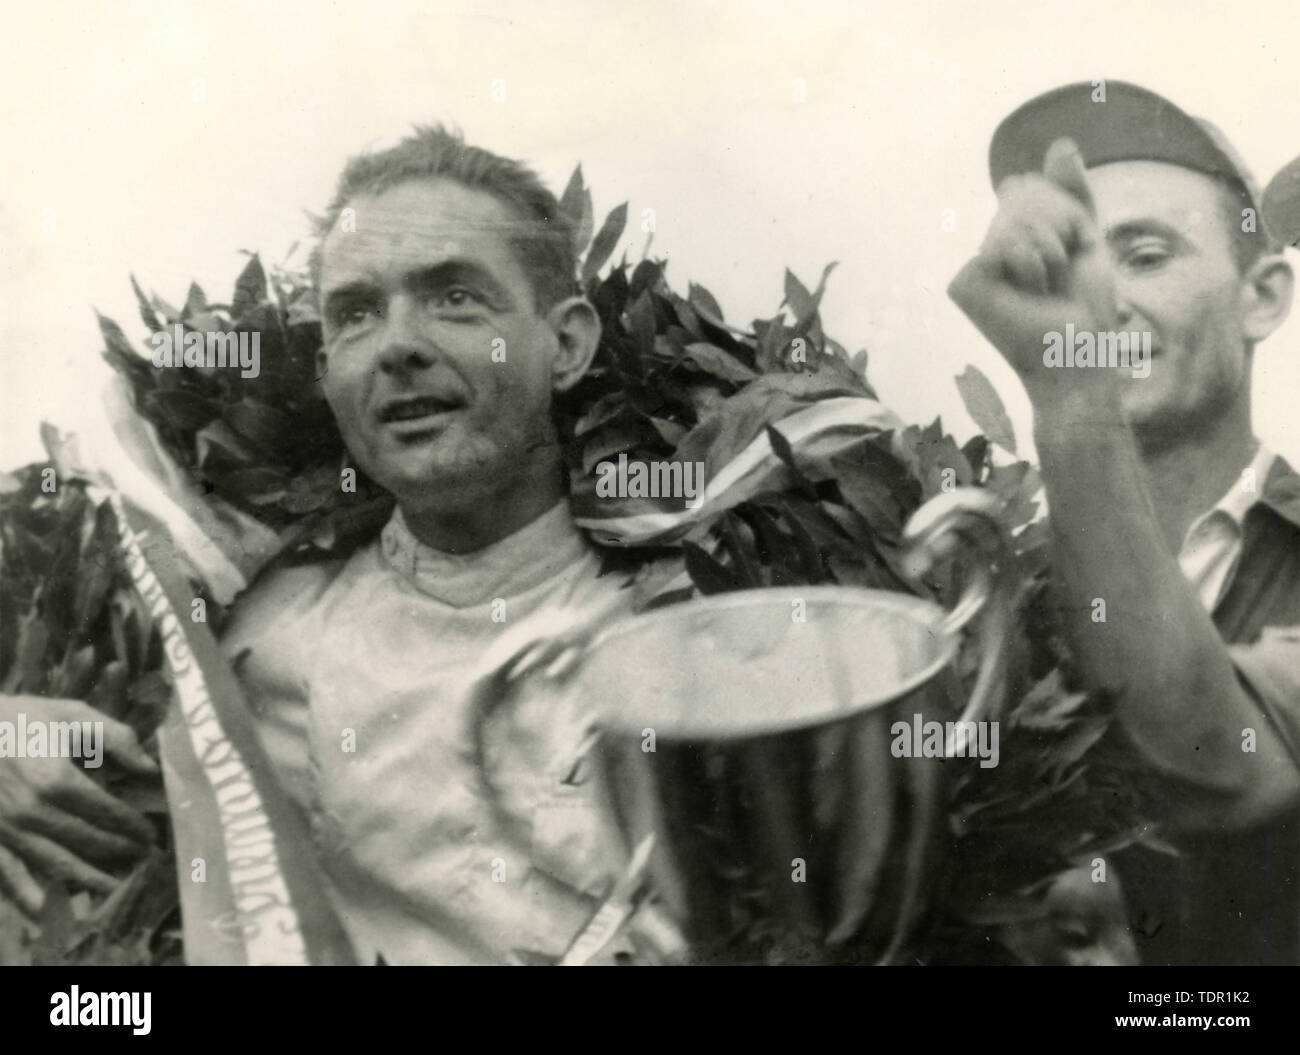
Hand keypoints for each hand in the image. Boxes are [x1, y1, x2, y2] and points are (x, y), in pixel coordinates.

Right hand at [0, 693, 157, 914]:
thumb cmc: (20, 720)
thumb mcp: (71, 714)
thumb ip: (116, 737)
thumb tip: (149, 767)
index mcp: (56, 779)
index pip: (107, 812)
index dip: (132, 826)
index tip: (151, 834)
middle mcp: (32, 811)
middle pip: (86, 841)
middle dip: (119, 852)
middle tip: (142, 859)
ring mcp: (7, 830)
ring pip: (54, 864)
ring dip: (87, 880)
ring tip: (114, 889)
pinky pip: (8, 875)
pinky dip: (28, 897)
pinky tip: (46, 913)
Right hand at [949, 138, 1118, 404]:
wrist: (1074, 351)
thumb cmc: (1083, 304)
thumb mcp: (1085, 236)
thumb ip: (1072, 190)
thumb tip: (1059, 144)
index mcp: (1012, 235)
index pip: (1031, 185)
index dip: (1065, 214)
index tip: (1071, 255)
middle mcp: (987, 247)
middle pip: (1022, 196)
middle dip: (1059, 230)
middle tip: (1057, 277)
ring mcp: (972, 266)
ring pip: (1015, 221)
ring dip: (1049, 254)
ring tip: (1044, 289)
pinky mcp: (963, 284)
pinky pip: (1004, 245)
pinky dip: (1030, 266)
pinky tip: (1027, 296)